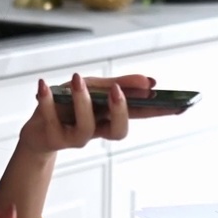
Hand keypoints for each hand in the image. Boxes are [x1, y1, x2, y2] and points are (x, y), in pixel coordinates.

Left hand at [19, 73, 171, 154]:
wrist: (37, 130)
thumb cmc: (68, 104)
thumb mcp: (93, 88)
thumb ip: (119, 84)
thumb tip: (150, 81)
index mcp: (111, 116)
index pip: (141, 114)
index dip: (161, 112)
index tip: (181, 105)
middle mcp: (97, 130)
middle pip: (119, 131)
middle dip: (120, 112)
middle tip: (117, 91)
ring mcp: (75, 137)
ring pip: (85, 128)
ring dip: (82, 102)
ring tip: (77, 79)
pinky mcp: (53, 137)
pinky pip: (51, 120)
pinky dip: (46, 101)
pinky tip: (43, 85)